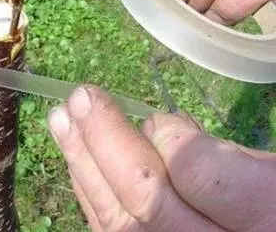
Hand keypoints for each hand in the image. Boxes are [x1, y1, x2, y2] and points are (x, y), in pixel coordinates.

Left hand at [47, 85, 275, 230]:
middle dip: (105, 140)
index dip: (168, 136)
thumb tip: (156, 128)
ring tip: (60, 120)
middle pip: (144, 199)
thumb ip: (221, 155)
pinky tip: (77, 161)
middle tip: (81, 96)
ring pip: (118, 219)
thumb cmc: (271, 206)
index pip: (197, 173)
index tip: (156, 118)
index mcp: (264, 215)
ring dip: (83, 162)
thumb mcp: (271, 173)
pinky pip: (112, 231)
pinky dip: (91, 192)